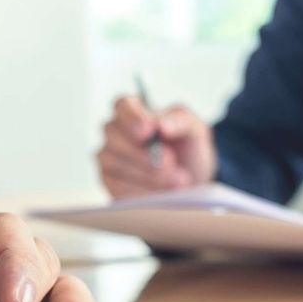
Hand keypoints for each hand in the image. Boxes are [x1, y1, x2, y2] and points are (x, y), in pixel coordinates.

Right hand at [97, 97, 215, 198]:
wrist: (191, 177)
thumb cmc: (186, 147)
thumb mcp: (194, 129)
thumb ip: (179, 121)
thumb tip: (161, 125)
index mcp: (132, 110)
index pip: (122, 106)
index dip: (132, 118)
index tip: (149, 131)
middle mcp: (115, 133)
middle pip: (114, 138)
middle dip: (143, 153)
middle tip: (170, 163)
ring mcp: (108, 159)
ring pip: (116, 165)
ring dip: (148, 176)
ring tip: (178, 181)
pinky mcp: (111, 184)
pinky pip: (118, 188)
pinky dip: (142, 192)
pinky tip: (162, 195)